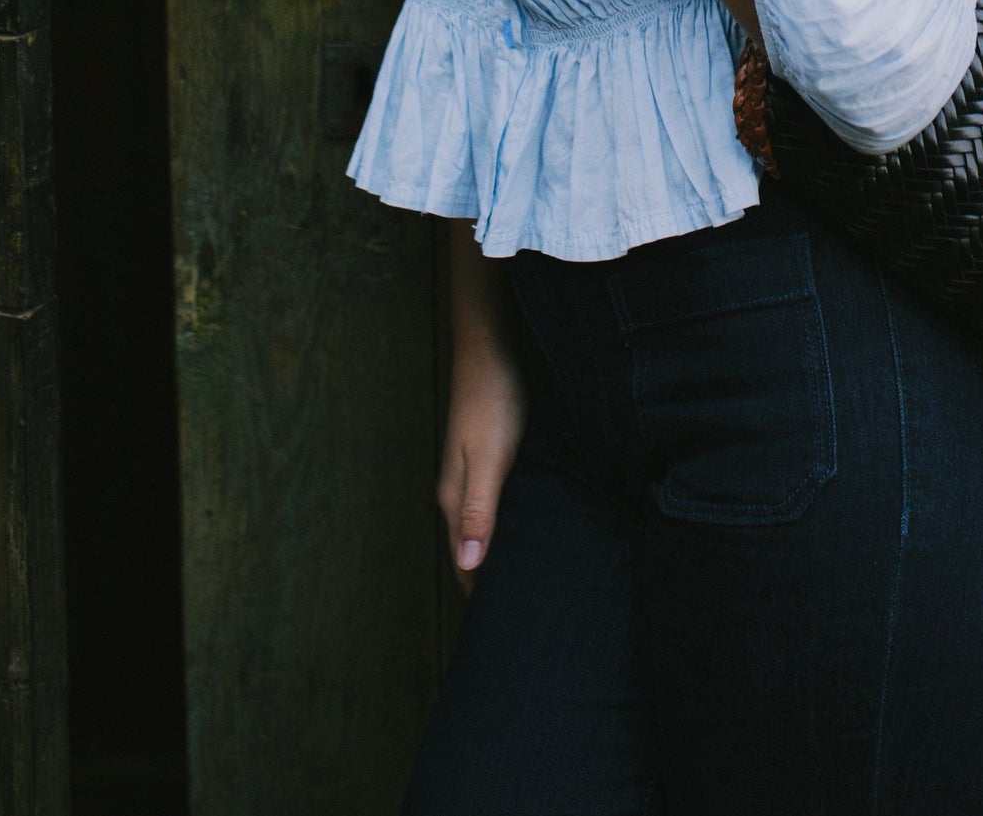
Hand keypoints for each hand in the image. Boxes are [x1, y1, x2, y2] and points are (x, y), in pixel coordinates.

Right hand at [437, 324, 526, 591]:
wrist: (489, 351)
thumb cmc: (493, 402)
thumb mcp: (491, 458)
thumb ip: (480, 510)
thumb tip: (469, 566)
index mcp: (455, 498)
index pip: (465, 563)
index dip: (479, 596)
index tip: (499, 630)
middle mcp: (458, 492)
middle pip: (470, 551)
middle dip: (487, 583)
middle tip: (516, 617)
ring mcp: (470, 475)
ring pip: (482, 529)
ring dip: (497, 556)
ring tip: (523, 584)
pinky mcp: (487, 459)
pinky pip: (494, 507)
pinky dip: (507, 527)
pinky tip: (527, 530)